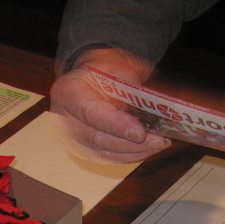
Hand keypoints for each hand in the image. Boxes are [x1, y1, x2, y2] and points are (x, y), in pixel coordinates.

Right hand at [50, 48, 170, 163]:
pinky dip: (132, 155)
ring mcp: (72, 138)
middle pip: (98, 139)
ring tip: (160, 144)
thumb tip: (158, 104)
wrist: (89, 79)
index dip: (116, 125)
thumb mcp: (116, 65)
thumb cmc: (103, 71)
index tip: (140, 132)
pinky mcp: (85, 151)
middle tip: (159, 140)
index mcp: (68, 91)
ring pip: (105, 153)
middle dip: (131, 143)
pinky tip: (150, 148)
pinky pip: (109, 158)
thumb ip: (131, 84)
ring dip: (136, 152)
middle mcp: (64, 119)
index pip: (90, 113)